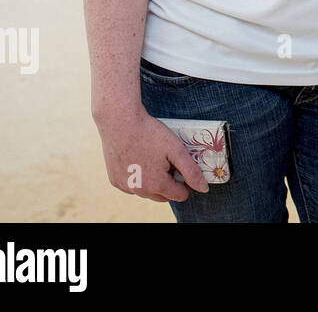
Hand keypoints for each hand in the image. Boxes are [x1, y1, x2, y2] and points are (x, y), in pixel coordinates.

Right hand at [93, 106, 209, 202]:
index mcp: (156, 185)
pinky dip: (138, 177)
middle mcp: (139, 191)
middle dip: (169, 182)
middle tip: (167, 160)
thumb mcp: (177, 150)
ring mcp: (125, 187)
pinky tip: (138, 159)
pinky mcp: (114, 180)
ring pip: (147, 191)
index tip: (182, 166)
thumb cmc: (150, 134)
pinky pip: (132, 185)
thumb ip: (191, 171)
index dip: (186, 181)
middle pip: (163, 195)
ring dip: (153, 181)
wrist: (119, 122)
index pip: (180, 195)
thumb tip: (203, 188)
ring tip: (153, 157)